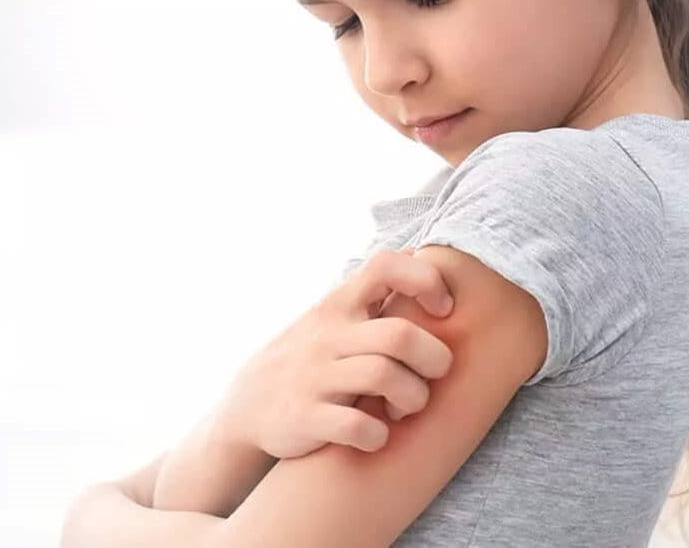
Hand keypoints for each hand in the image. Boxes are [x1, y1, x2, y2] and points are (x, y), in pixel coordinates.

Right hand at [221, 248, 459, 458]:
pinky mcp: (305, 418)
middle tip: (433, 375)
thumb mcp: (331, 317)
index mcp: (339, 305)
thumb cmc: (309, 359)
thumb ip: (373, 292)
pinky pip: (357, 426)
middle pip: (400, 335)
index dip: (426, 281)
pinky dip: (378, 436)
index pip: (386, 266)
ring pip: (384, 377)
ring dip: (413, 399)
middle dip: (434, 359)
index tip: (442, 309)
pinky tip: (376, 436)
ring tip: (406, 408)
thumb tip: (419, 252)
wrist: (246, 408)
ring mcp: (315, 377)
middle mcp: (327, 336)